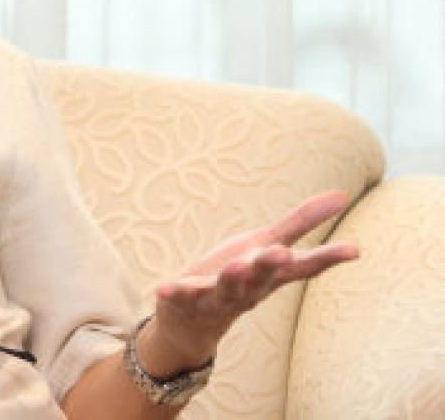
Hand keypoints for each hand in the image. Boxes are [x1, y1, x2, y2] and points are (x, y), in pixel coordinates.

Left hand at [140, 190, 357, 372]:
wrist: (193, 324)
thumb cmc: (239, 276)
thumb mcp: (267, 245)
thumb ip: (301, 223)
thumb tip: (342, 194)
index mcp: (270, 275)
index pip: (303, 267)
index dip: (327, 258)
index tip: (353, 249)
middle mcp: (248, 288)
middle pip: (261, 277)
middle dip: (269, 265)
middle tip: (281, 253)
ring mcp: (216, 297)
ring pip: (225, 290)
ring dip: (231, 279)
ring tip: (236, 265)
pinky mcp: (185, 300)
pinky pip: (179, 297)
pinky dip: (173, 293)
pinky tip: (164, 288)